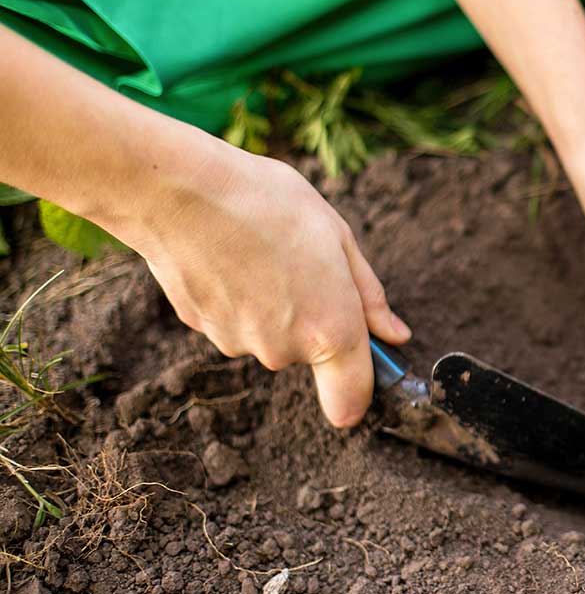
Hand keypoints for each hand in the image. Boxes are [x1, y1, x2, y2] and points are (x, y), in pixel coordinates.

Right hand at [109, 140, 410, 426]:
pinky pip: (235, 320)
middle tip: (301, 262)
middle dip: (313, 317)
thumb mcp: (338, 237)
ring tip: (260, 251)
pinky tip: (229, 255)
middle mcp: (285, 351)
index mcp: (331, 330)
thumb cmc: (268, 203)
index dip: (361, 392)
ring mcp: (240, 344)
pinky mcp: (203, 330)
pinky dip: (237, 296)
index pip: (351, 402)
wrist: (180, 191)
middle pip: (310, 353)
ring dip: (273, 304)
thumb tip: (394, 336)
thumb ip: (370, 297)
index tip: (366, 368)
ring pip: (271, 334)